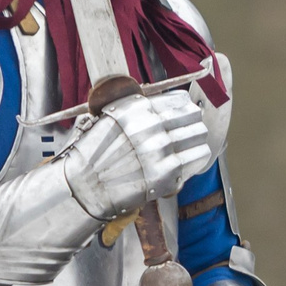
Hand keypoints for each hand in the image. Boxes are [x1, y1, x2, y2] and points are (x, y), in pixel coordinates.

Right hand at [62, 89, 214, 221]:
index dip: (184, 106)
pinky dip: (196, 158)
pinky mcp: (167, 172)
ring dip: (196, 139)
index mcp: (136, 108)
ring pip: (199, 135)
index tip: (185, 111)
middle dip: (192, 122)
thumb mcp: (113, 118)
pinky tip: (188, 160)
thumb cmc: (96, 155)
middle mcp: (151, 125)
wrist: (86, 186)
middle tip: (190, 129)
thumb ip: (140, 111)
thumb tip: (169, 108)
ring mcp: (161, 149)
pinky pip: (197, 158)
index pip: (178, 100)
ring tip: (190, 146)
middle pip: (192, 115)